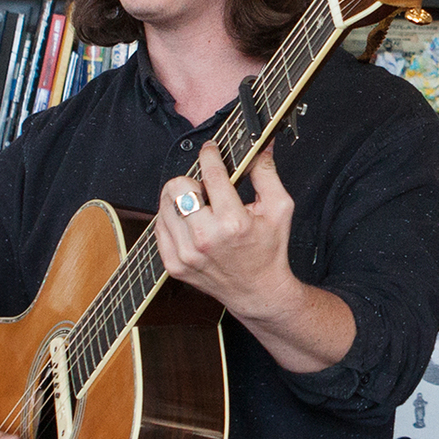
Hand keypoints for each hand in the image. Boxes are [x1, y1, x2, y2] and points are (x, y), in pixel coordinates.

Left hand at [154, 141, 294, 319]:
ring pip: (164, 204)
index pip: (211, 173)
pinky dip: (172, 220)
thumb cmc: (269, 251)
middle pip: (177, 186)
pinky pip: (159, 227)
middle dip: (191, 181)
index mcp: (233, 222)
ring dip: (179, 200)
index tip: (210, 149)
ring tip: (198, 207)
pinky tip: (189, 224)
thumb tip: (261, 146)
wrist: (257, 292)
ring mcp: (185, 254)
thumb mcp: (279, 209)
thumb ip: (267, 174)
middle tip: (204, 189)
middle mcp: (205, 239)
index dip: (210, 154)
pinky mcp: (173, 264)